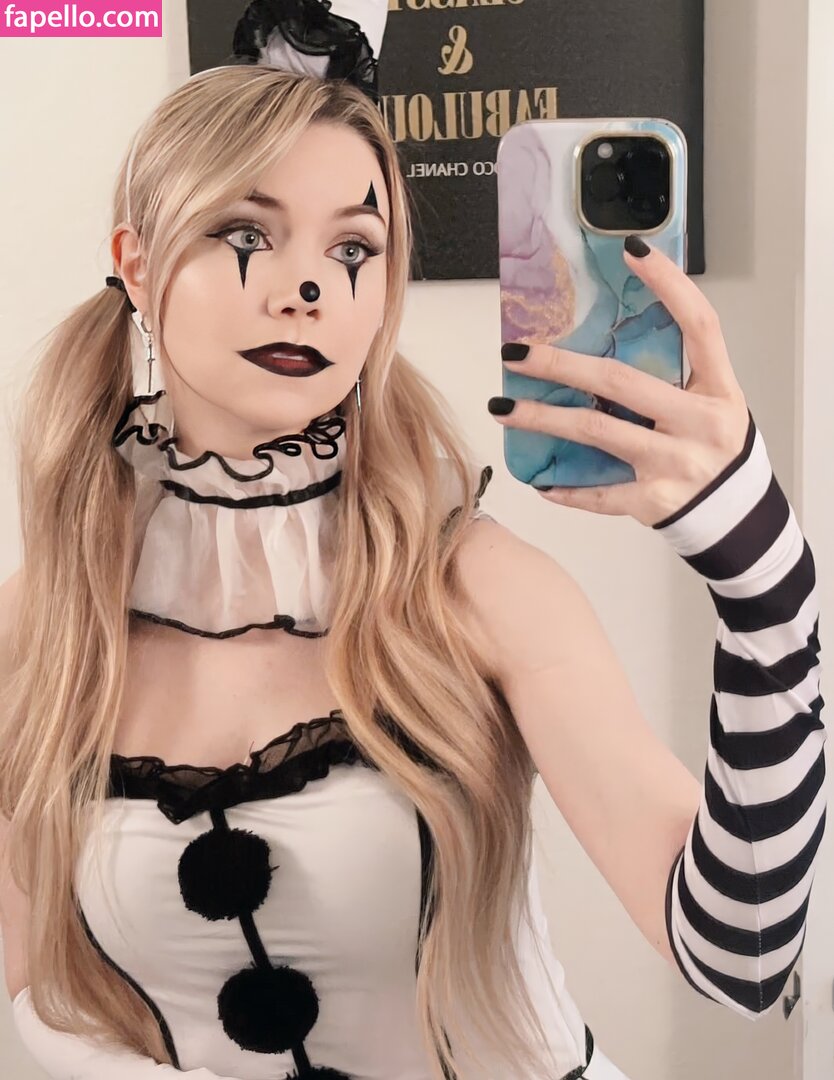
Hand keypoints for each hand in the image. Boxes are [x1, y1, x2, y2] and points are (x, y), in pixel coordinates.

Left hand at [488, 238, 750, 526]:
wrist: (737, 513)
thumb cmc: (713, 445)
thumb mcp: (710, 401)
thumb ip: (673, 372)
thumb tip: (603, 333)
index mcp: (718, 388)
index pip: (700, 324)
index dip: (669, 285)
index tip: (631, 251)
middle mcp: (699, 423)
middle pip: (620, 382)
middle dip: (559, 365)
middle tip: (513, 352)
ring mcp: (675, 463)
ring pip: (596, 432)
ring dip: (542, 419)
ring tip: (501, 407)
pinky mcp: (653, 500)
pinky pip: (598, 492)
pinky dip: (565, 487)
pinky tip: (538, 479)